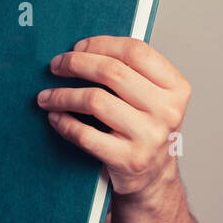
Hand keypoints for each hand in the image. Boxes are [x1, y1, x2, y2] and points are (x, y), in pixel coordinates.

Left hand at [36, 35, 190, 198]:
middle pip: (111, 72)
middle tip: (56, 66)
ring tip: (46, 96)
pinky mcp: (128, 160)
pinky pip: (85, 134)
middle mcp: (167, 111)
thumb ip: (131, 73)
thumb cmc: (144, 129)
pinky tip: (55, 117)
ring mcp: (149, 137)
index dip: (101, 44)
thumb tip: (82, 49)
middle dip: (76, 64)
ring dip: (62, 95)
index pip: (136, 52)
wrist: (153, 178)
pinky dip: (64, 123)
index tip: (77, 47)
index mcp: (176, 89)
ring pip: (94, 101)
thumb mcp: (152, 98)